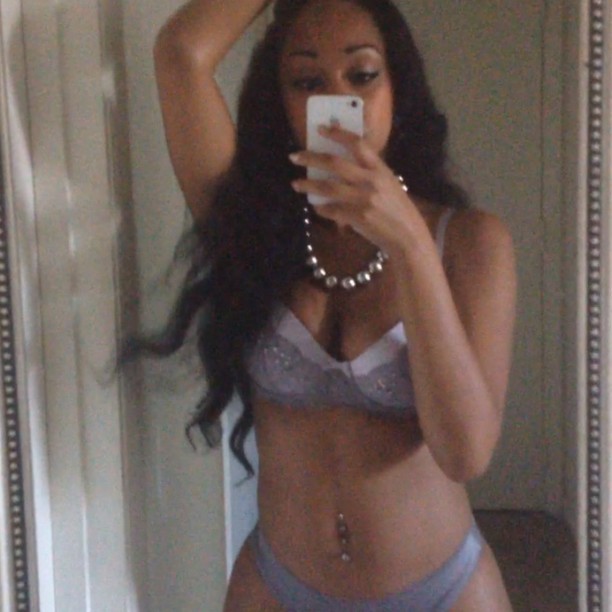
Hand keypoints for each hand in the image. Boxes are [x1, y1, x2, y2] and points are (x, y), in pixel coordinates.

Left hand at [289, 125, 421, 253]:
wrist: (408, 235)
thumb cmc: (398, 209)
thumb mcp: (389, 184)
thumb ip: (369, 173)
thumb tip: (342, 165)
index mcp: (380, 169)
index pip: (357, 144)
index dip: (337, 134)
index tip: (320, 129)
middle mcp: (371, 181)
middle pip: (335, 163)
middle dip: (311, 158)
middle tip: (295, 157)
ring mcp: (363, 199)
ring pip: (328, 187)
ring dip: (308, 185)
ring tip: (296, 183)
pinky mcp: (357, 217)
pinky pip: (331, 210)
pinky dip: (321, 208)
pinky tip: (316, 207)